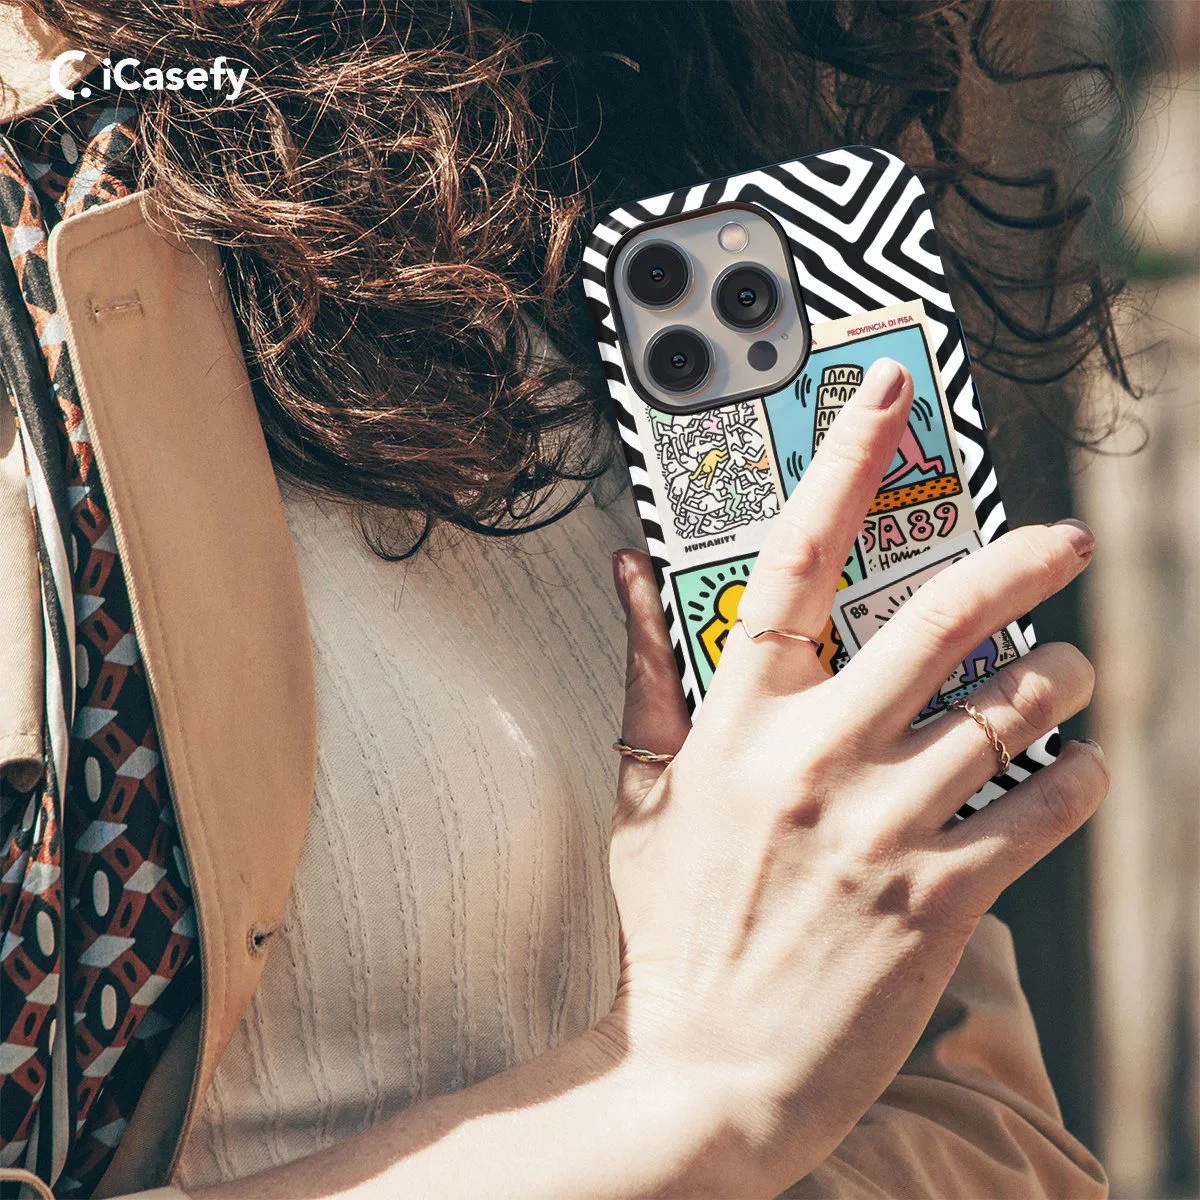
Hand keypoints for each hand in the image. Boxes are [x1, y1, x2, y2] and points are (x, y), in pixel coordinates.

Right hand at [604, 358, 1107, 1194]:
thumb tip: (629, 572)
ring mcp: (882, 827)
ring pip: (1010, 709)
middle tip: (1063, 540)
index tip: (886, 398)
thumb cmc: (672, 926)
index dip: (843, 465)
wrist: (706, 1071)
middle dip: (1021, 561)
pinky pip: (1040, 809)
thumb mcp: (643, 792)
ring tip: (1074, 672)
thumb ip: (646, 672)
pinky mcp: (939, 899)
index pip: (794, 560)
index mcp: (738, 722)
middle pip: (940, 617)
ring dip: (1063, 677)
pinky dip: (1078, 775)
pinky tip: (1078, 765)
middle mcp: (816, 758)